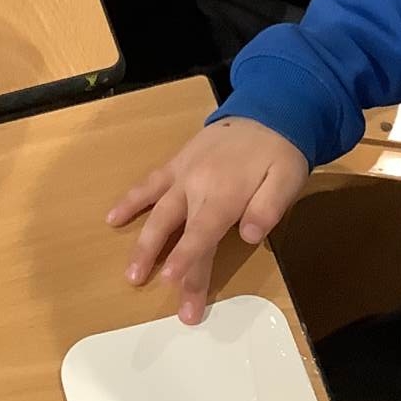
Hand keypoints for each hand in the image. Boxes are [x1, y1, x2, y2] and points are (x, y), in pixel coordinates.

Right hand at [107, 119, 310, 324]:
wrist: (267, 111)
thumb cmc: (279, 153)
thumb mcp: (287, 178)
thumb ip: (269, 207)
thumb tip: (250, 235)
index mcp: (224, 194)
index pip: (202, 233)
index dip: (187, 259)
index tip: (170, 281)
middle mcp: (196, 185)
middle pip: (175, 229)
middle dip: (161, 262)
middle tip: (145, 289)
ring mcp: (182, 174)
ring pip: (156, 210)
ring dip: (141, 242)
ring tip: (129, 272)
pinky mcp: (176, 164)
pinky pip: (149, 183)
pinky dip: (131, 200)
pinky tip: (112, 219)